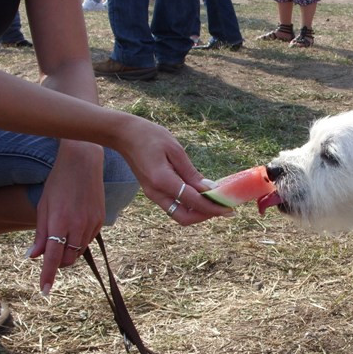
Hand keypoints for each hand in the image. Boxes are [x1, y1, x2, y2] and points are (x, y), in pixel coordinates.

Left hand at [29, 142, 105, 294]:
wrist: (83, 163)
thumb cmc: (58, 182)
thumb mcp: (43, 206)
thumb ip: (39, 233)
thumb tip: (33, 256)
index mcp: (59, 222)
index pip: (52, 257)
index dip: (47, 275)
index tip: (45, 290)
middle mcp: (77, 226)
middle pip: (67, 259)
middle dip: (57, 262)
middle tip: (49, 253)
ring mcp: (91, 224)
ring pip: (79, 251)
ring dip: (68, 252)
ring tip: (62, 236)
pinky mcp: (101, 220)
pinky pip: (89, 239)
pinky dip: (79, 240)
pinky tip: (75, 225)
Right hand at [115, 120, 233, 224]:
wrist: (123, 135)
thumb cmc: (149, 136)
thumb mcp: (175, 150)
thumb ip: (191, 173)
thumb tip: (210, 189)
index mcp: (162, 181)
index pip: (193, 202)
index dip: (213, 207)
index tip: (229, 209)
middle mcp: (156, 193)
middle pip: (184, 218)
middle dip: (205, 216)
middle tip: (222, 208)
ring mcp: (153, 195)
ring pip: (179, 214)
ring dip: (198, 212)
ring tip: (215, 201)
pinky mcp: (153, 192)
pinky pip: (174, 205)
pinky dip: (189, 205)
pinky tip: (201, 194)